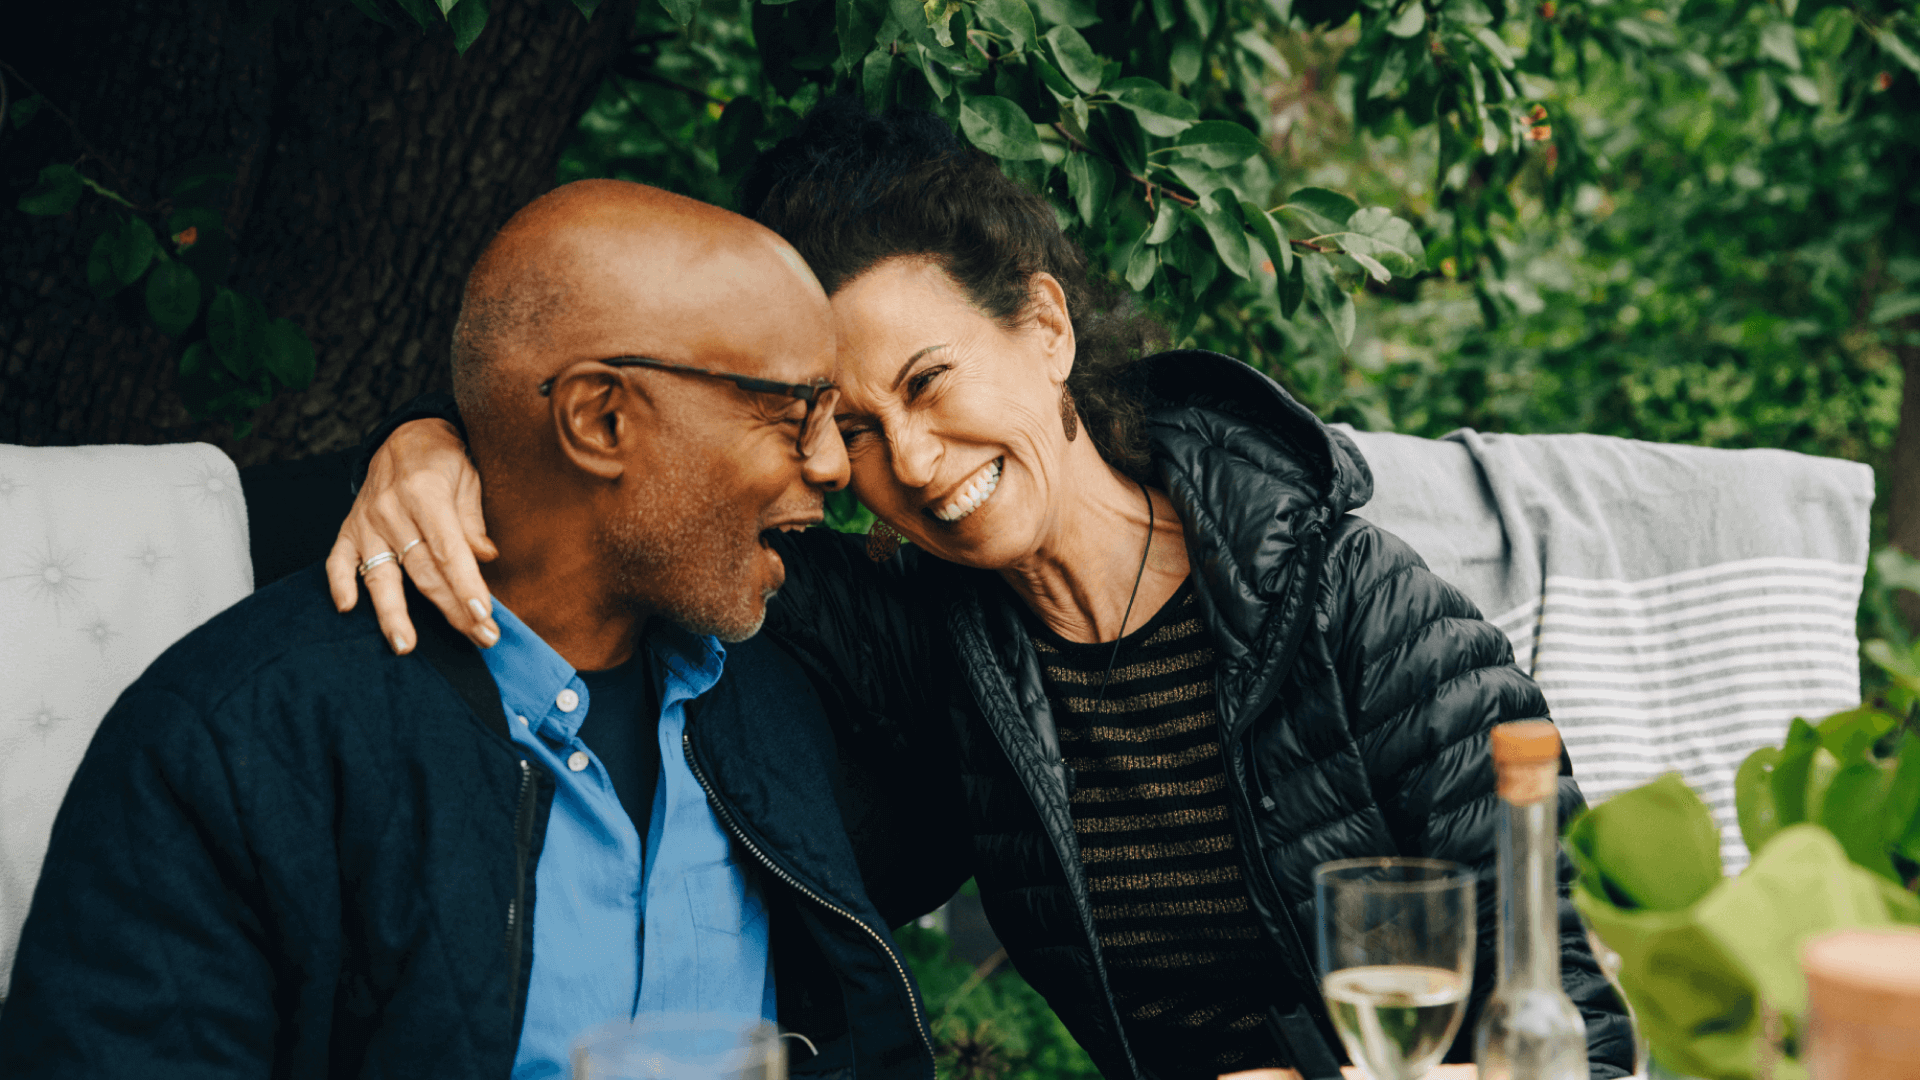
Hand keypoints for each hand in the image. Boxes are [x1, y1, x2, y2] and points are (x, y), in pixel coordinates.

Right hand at [326, 418, 499, 652]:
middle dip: (452, 609)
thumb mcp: (468, 478)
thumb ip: (472, 520)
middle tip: (480, 637)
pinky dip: (340, 583)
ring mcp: (366, 522)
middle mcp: (392, 510)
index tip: (484, 614)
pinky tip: (346, 607)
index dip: (466, 585)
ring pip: (381, 575)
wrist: (404, 436)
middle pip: (423, 571)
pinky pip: (338, 560)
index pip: (449, 550)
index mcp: (426, 494)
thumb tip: (485, 556)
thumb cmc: (443, 461)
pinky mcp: (348, 529)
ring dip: (393, 613)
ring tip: (405, 645)